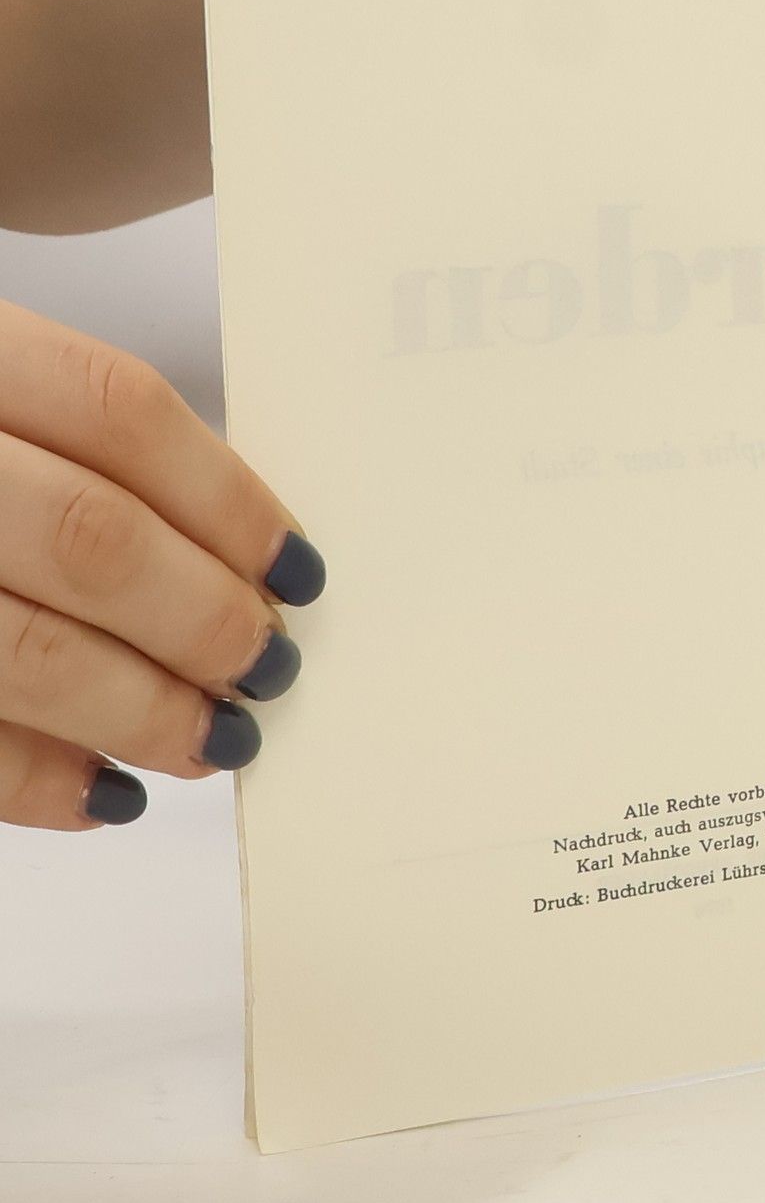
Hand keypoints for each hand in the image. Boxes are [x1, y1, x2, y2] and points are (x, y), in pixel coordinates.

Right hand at [0, 302, 323, 831]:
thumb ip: (82, 446)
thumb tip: (243, 559)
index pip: (117, 410)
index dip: (229, 500)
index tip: (300, 573)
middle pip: (86, 536)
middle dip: (201, 620)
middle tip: (267, 668)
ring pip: (20, 648)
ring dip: (139, 711)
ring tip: (214, 739)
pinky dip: (34, 779)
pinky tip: (103, 792)